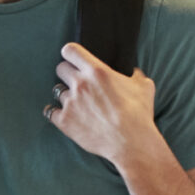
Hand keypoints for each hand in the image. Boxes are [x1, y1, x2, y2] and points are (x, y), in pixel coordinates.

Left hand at [46, 42, 160, 166]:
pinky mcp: (64, 121)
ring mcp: (70, 102)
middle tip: (77, 83)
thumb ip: (135, 75)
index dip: (71, 54)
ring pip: (57, 91)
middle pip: (60, 68)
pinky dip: (57, 113)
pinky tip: (67, 116)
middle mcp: (80, 84)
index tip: (75, 60)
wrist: (131, 143)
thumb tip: (134, 73)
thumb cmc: (139, 115)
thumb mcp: (144, 87)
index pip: (70, 50)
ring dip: (66, 96)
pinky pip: (50, 112)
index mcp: (97, 71)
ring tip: (78, 104)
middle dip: (68, 73)